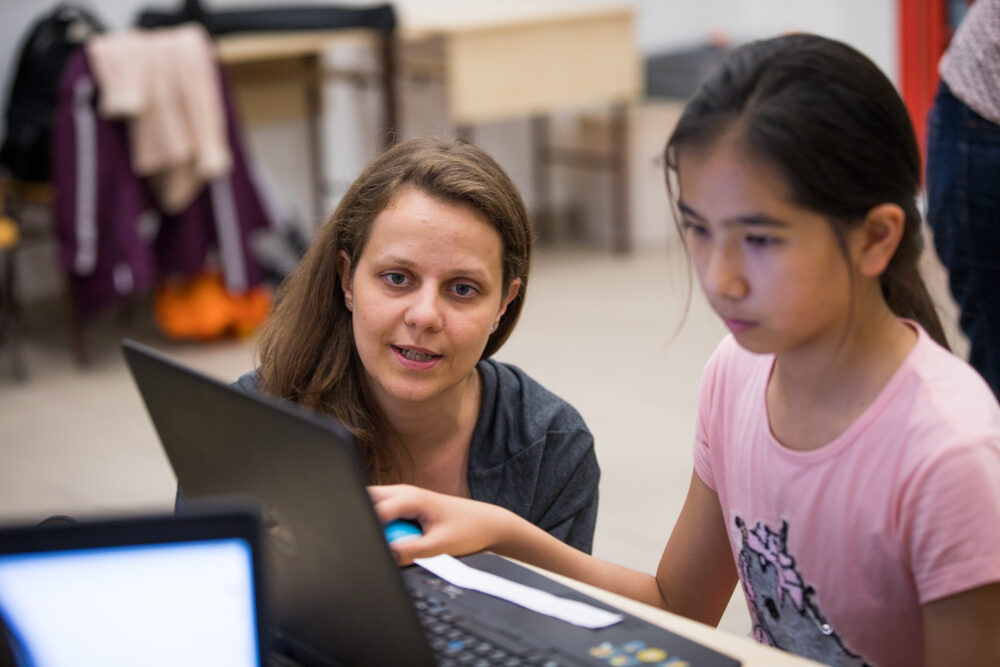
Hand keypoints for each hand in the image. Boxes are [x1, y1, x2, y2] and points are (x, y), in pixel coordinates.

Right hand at [368, 484, 510, 564]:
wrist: (486, 523)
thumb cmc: (468, 530)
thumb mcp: (439, 546)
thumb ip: (409, 552)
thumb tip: (384, 557)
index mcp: (410, 497)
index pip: (373, 510)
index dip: (365, 529)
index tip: (364, 547)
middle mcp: (403, 492)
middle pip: (366, 500)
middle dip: (363, 520)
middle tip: (372, 542)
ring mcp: (403, 498)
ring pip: (373, 506)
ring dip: (374, 523)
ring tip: (391, 540)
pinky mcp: (405, 506)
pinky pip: (383, 514)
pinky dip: (383, 526)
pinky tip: (396, 537)